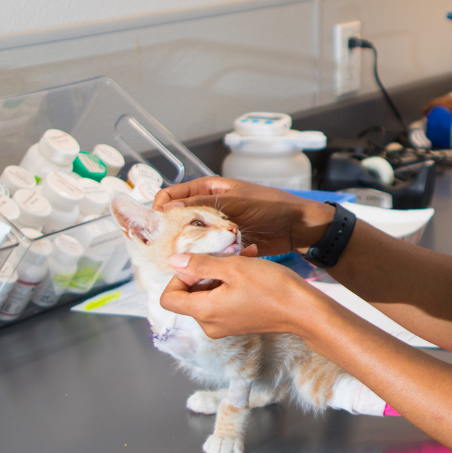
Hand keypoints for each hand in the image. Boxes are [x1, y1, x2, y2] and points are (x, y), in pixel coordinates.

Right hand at [153, 177, 334, 255]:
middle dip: (170, 231)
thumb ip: (202, 206)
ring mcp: (216, 226)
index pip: (172, 195)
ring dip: (187, 246)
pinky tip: (201, 263)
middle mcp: (208, 207)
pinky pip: (206, 250)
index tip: (155, 225)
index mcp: (208, 189)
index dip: (160, 208)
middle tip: (164, 246)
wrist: (296, 227)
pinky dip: (203, 256)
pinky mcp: (224, 244)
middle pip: (178, 218)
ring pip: (191, 237)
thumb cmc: (270, 206)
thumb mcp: (234, 202)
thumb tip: (168, 208)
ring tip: (181, 257)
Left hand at [159, 250, 318, 338]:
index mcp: (204, 312)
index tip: (198, 263)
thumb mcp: (233, 268)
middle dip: (204, 270)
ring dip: (220, 272)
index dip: (178, 277)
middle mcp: (210, 324)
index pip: (169, 298)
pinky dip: (231, 282)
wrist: (304, 310)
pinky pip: (223, 300)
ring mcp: (224, 326)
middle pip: (189, 295)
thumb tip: (174, 261)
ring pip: (208, 294)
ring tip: (243, 255)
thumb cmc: (271, 288)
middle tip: (226, 253)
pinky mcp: (238, 323)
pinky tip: (249, 265)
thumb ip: (200, 264)